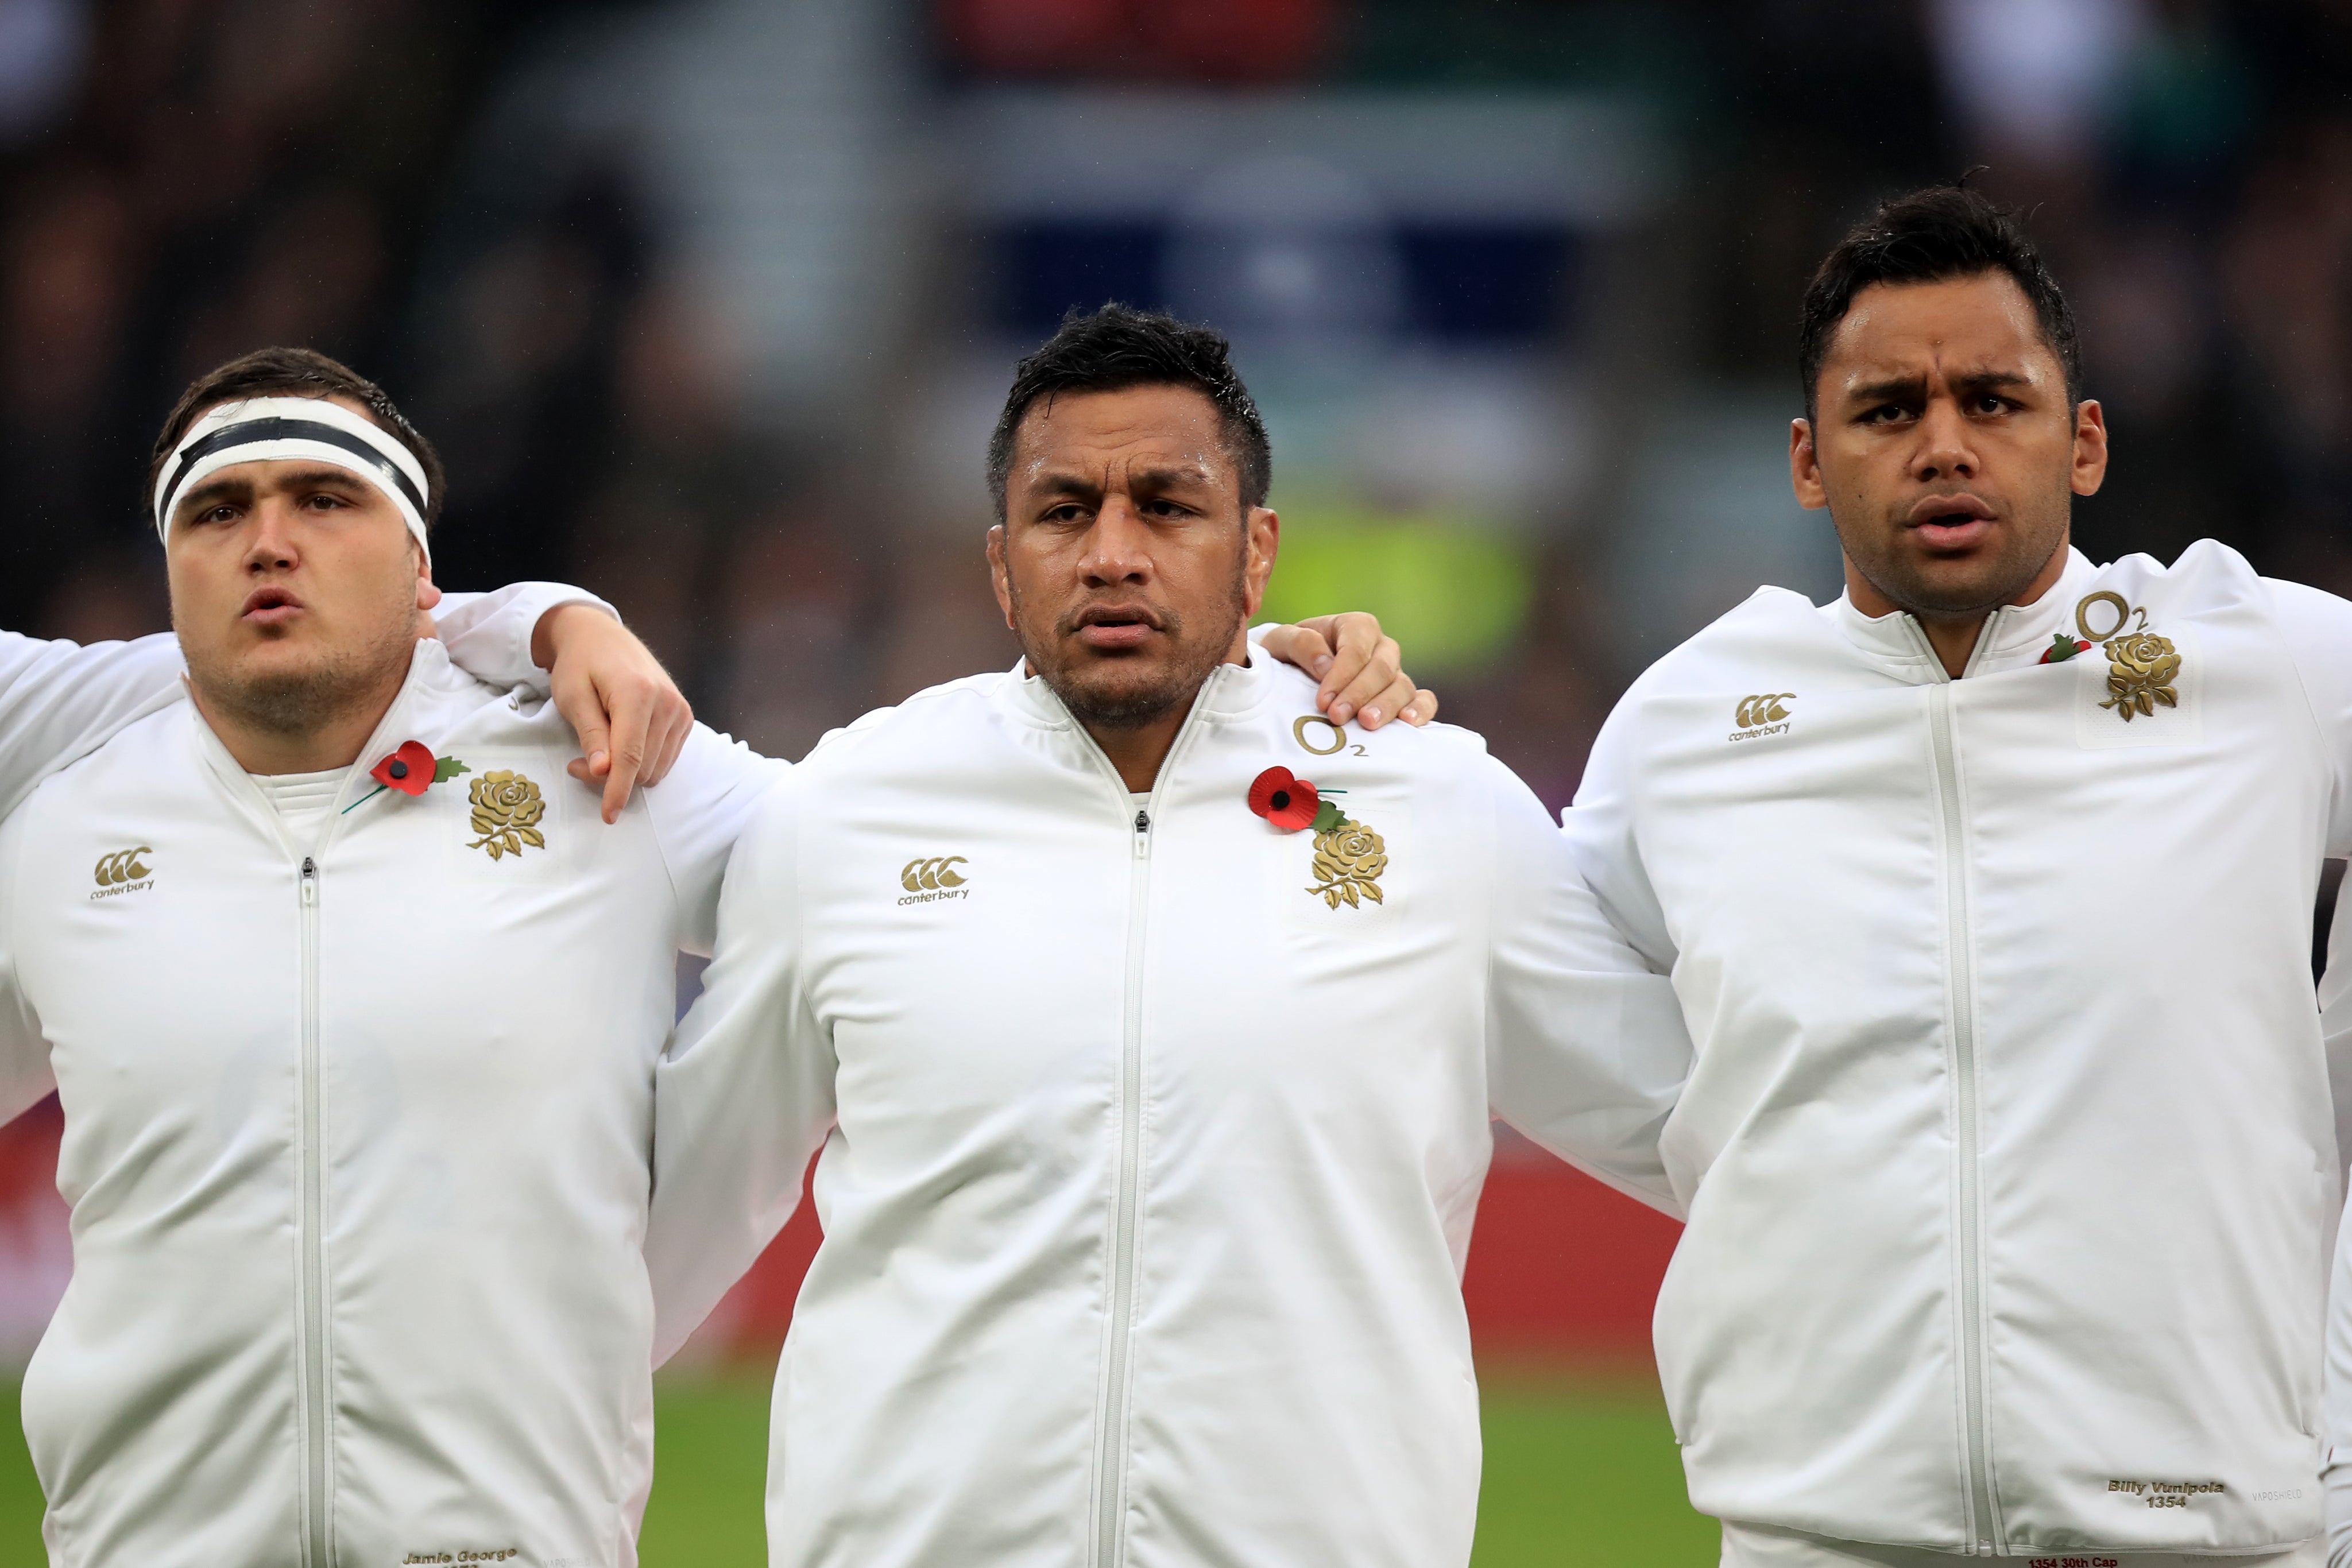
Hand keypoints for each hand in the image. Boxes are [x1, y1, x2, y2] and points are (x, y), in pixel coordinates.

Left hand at [533, 604, 693, 822]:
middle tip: (577, 762)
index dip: (617, 789)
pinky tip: (623, 743)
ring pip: (656, 768)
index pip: (630, 756)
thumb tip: (604, 772)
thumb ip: (591, 735)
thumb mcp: (572, 697)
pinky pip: (666, 759)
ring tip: (599, 749)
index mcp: (638, 693)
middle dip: (610, 776)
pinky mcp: (684, 717)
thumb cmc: (580, 664)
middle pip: (643, 767)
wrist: (600, 636)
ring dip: (627, 772)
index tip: (608, 815)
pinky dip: (643, 762)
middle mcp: (668, 703)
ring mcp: (680, 710)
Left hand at [1257, 613, 1437, 729]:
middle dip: (1359, 693)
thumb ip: (1300, 644)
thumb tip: (1326, 664)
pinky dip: (1421, 710)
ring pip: (1402, 686)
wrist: (1295, 673)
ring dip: (1387, 706)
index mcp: (1356, 626)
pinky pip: (1424, 700)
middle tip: (1338, 717)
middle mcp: (1381, 647)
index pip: (1357, 649)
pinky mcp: (1404, 696)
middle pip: (1382, 668)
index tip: (1323, 701)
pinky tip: (1408, 723)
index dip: (1342, 675)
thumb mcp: (1281, 641)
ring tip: (1368, 724)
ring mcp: (1396, 672)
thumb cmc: (1290, 655)